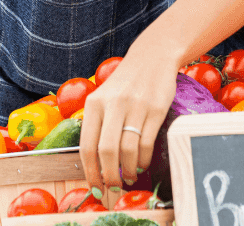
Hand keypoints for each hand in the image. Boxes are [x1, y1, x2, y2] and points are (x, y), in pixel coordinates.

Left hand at [78, 46, 177, 191]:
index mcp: (95, 103)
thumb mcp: (104, 96)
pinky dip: (143, 159)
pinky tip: (141, 163)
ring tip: (129, 176)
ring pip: (128, 150)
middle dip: (109, 176)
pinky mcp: (156, 109)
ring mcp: (136, 106)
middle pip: (106, 151)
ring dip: (128, 170)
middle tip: (113, 186)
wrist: (152, 57)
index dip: (90, 172)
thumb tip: (95, 164)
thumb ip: (97, 123)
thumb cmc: (125, 83)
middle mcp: (113, 104)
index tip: (95, 187)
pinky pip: (147, 142)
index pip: (87, 145)